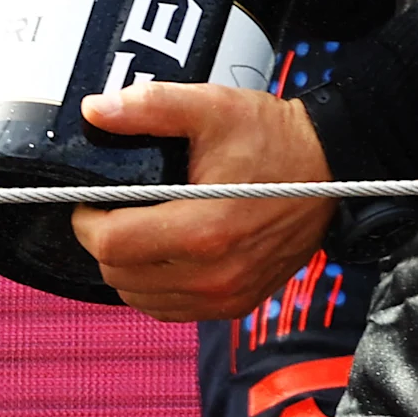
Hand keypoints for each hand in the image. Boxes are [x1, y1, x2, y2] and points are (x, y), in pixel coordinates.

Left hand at [68, 82, 335, 320]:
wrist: (330, 168)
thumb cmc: (273, 138)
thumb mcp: (212, 108)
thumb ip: (150, 107)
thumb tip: (95, 111)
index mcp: (203, 229)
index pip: (111, 245)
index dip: (87, 220)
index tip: (91, 198)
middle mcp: (213, 275)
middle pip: (119, 275)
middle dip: (105, 240)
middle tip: (113, 207)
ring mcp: (225, 296)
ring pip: (140, 297)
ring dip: (127, 266)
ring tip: (138, 226)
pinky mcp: (235, 304)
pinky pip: (170, 308)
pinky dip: (154, 285)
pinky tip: (162, 252)